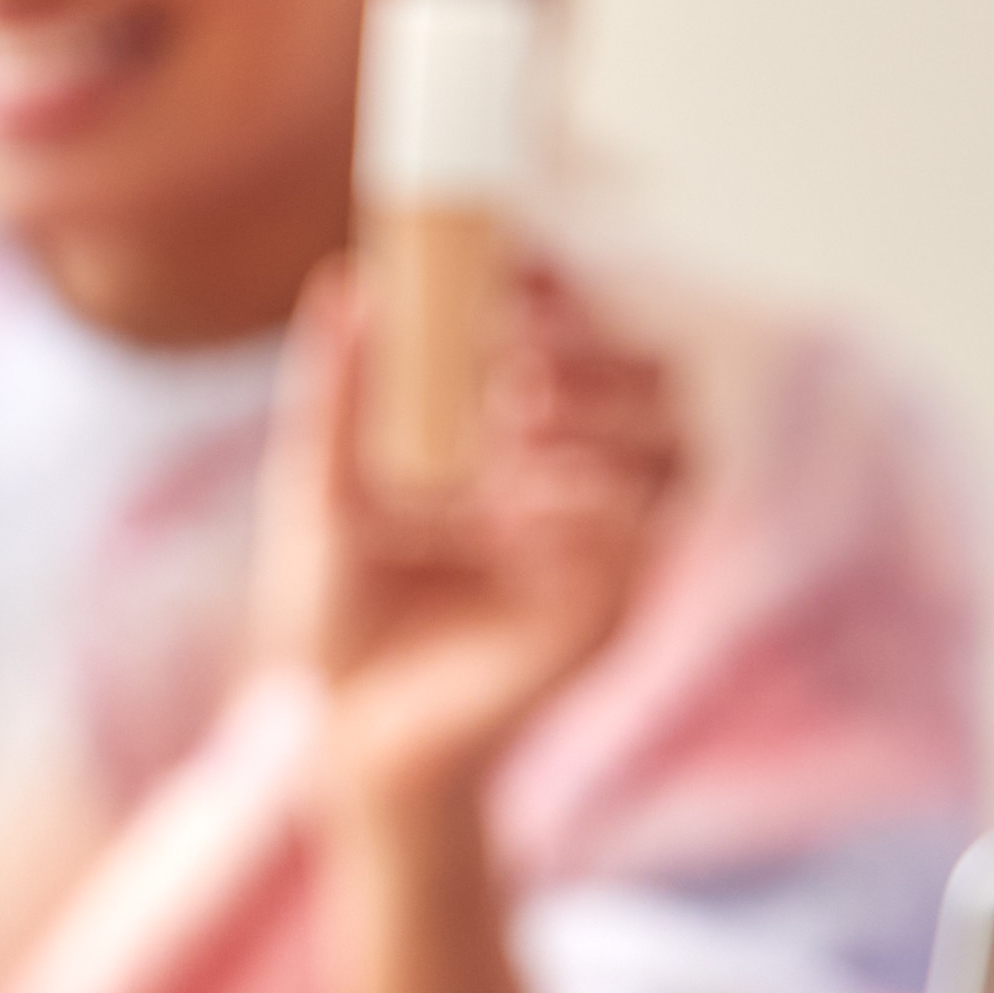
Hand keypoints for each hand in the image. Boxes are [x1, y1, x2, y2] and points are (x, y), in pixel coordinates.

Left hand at [258, 251, 683, 814]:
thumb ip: (335, 397)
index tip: (516, 257)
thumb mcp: (320, 492)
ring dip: (599, 418)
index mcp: (530, 449)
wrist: (342, 735)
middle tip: (517, 349)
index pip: (588, 344)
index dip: (571, 291)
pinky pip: (638, 544)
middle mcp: (584, 494)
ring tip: (517, 419)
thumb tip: (347, 285)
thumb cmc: (339, 616)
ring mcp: (605, 557)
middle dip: (598, 349)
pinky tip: (520, 504)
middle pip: (657, 385)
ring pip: (673, 454)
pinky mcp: (603, 619)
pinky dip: (587, 506)